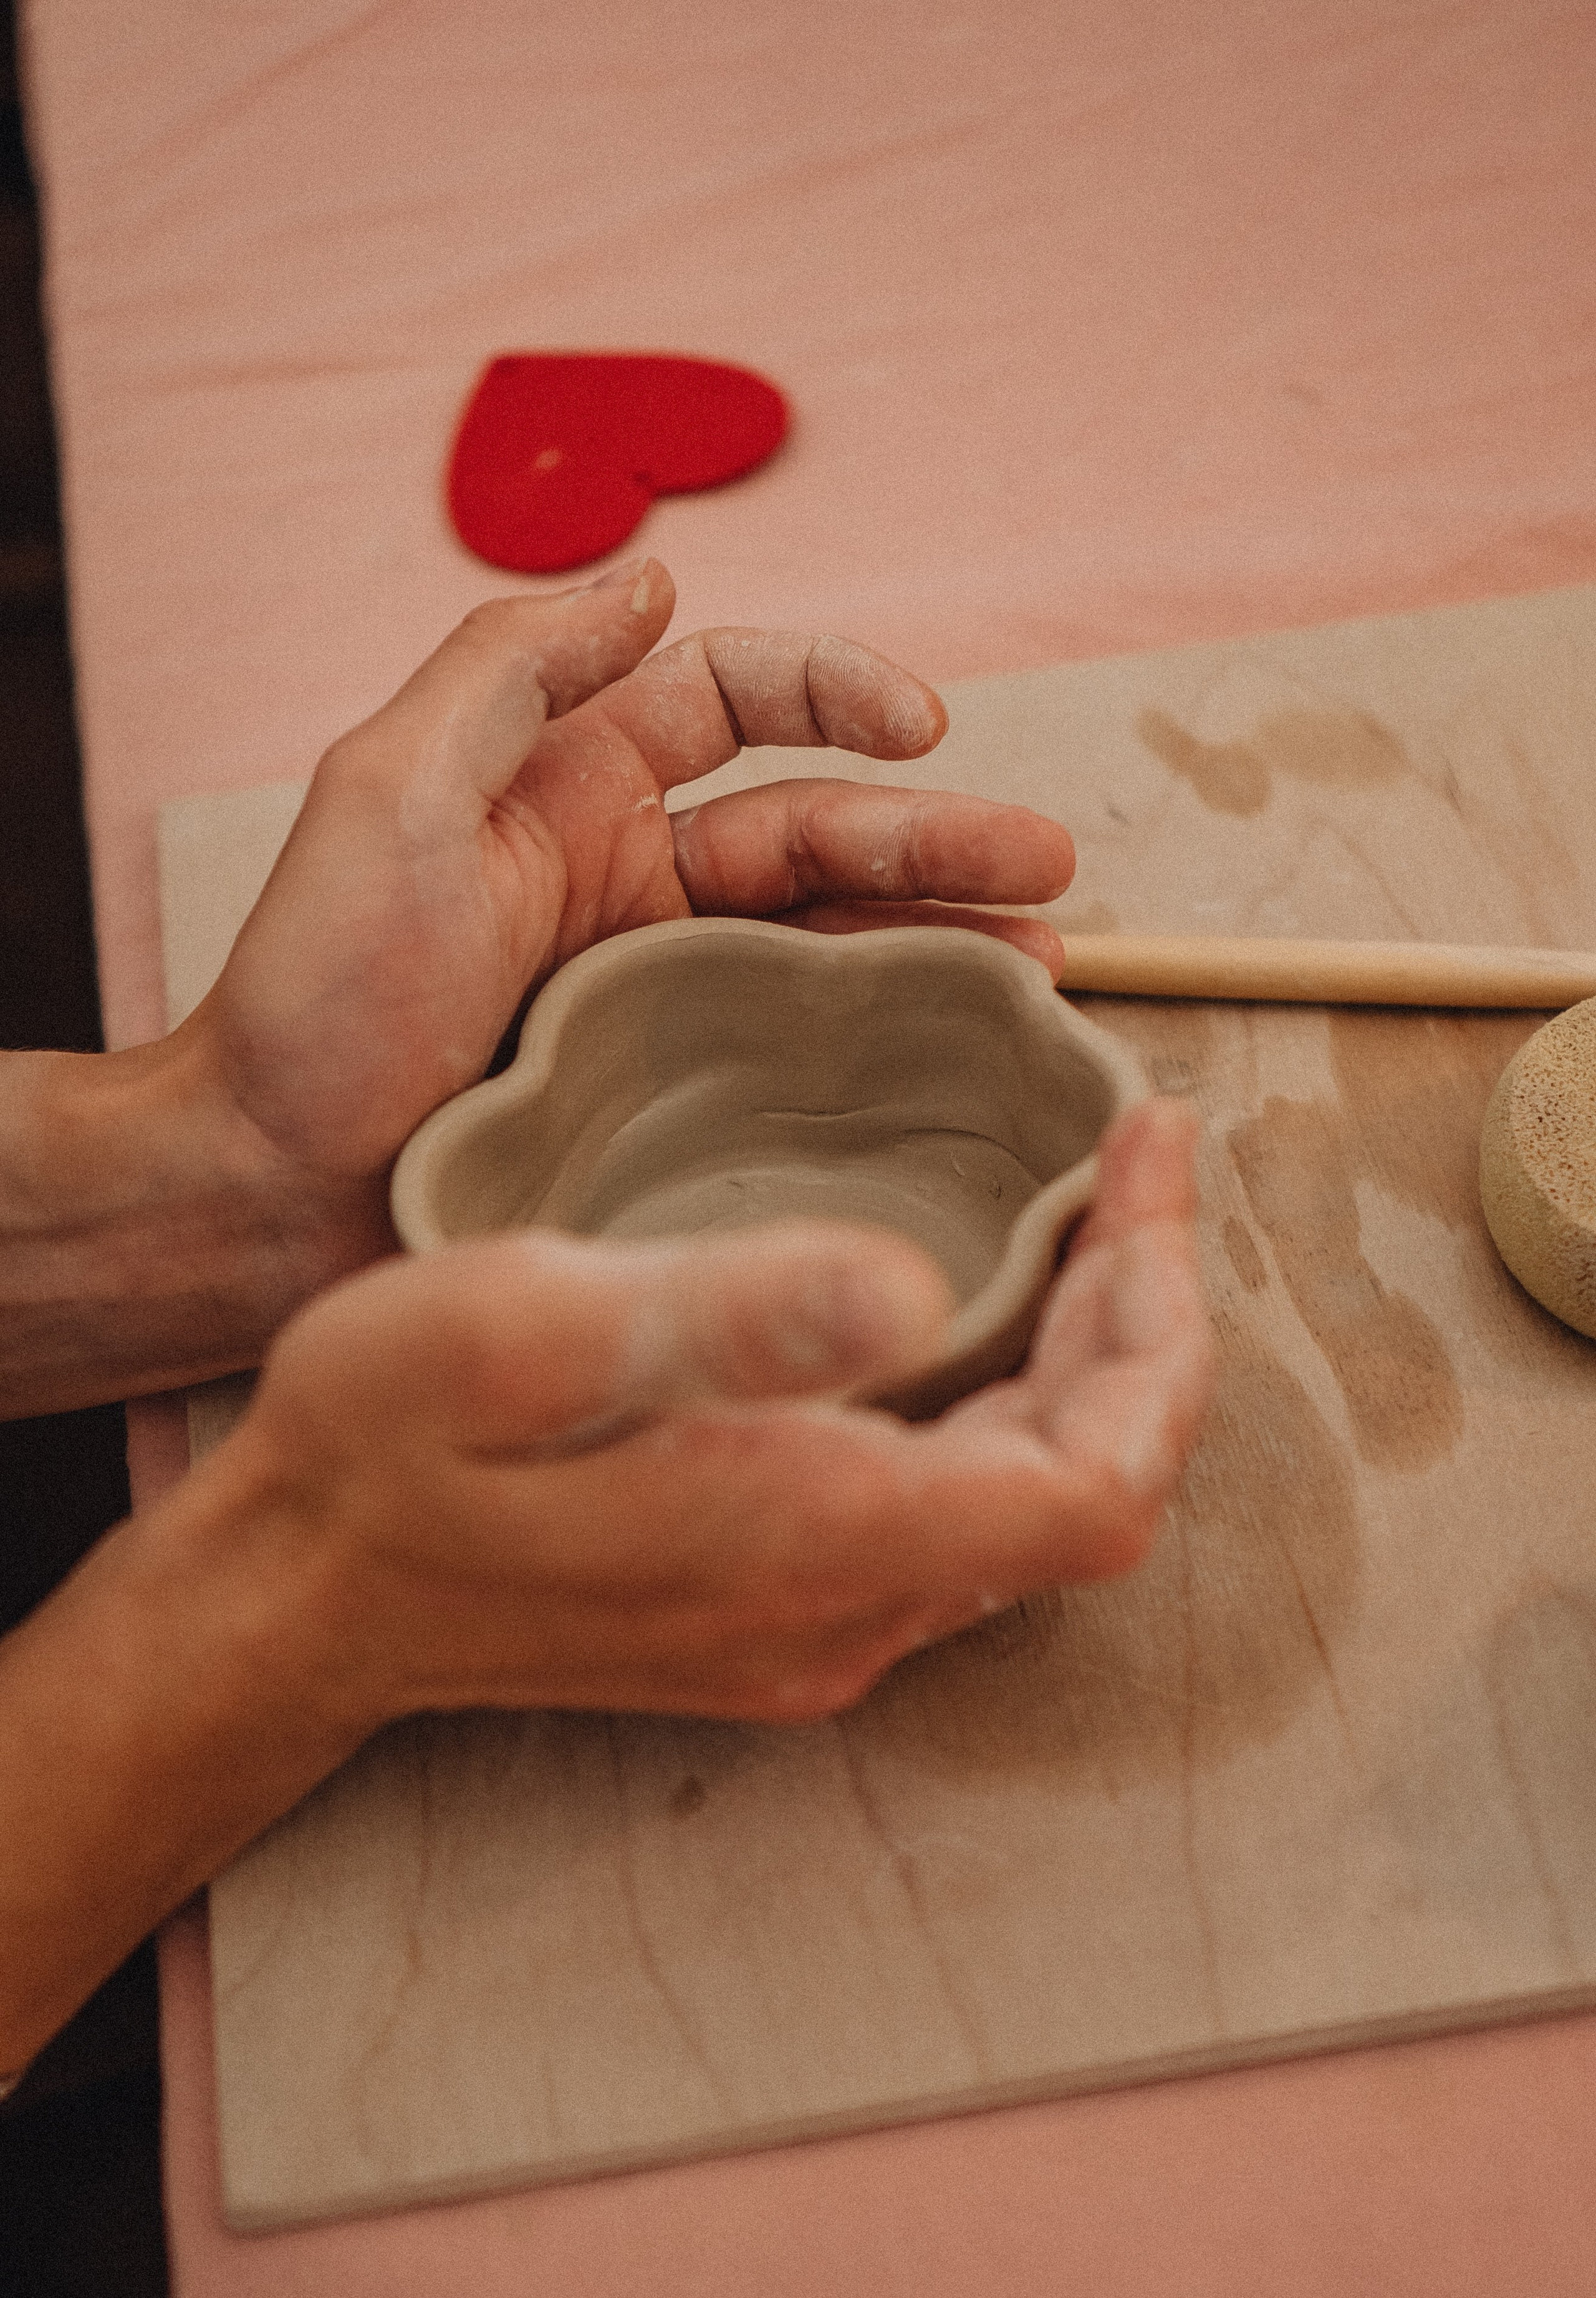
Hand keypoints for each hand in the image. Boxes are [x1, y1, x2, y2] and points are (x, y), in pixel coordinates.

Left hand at [196, 558, 1076, 1217]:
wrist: (260, 1197)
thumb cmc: (309, 1004)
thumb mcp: (386, 793)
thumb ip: (508, 669)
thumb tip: (646, 576)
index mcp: (564, 787)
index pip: (727, 699)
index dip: (832, 688)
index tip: (921, 722)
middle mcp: (623, 878)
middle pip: (812, 827)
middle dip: (934, 832)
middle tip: (1048, 860)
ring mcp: (654, 992)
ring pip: (826, 939)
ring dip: (937, 934)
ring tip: (1044, 958)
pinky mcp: (669, 1097)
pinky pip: (799, 1049)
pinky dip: (884, 1038)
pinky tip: (961, 1044)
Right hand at [224, 1100, 1211, 1726]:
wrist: (295, 1593)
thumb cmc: (380, 1449)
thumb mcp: (519, 1330)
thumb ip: (719, 1314)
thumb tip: (911, 1283)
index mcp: (809, 1534)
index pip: (1098, 1476)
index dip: (1162, 1326)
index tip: (1148, 1167)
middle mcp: (846, 1610)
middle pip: (1094, 1486)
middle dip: (1143, 1318)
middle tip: (1132, 1165)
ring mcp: (820, 1624)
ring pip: (1036, 1500)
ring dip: (1088, 1358)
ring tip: (1086, 1214)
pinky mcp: (785, 1609)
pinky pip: (963, 1510)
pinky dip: (1011, 1399)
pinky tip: (974, 1305)